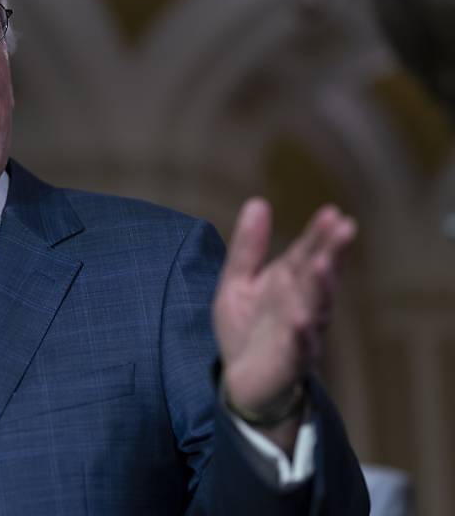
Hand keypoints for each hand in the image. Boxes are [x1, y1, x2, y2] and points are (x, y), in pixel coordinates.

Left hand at [215, 198, 356, 421]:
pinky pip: (298, 347)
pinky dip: (302, 334)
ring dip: (320, 287)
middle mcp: (302, 305)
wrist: (241, 382)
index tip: (332, 212)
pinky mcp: (289, 362)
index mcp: (290, 283)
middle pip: (318, 276)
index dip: (320, 235)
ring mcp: (299, 333)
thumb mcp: (238, 281)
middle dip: (331, 253)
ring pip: (314, 308)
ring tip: (323, 264)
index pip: (308, 254)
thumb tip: (257, 202)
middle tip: (345, 228)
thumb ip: (248, 247)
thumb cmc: (246, 329)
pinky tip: (302, 319)